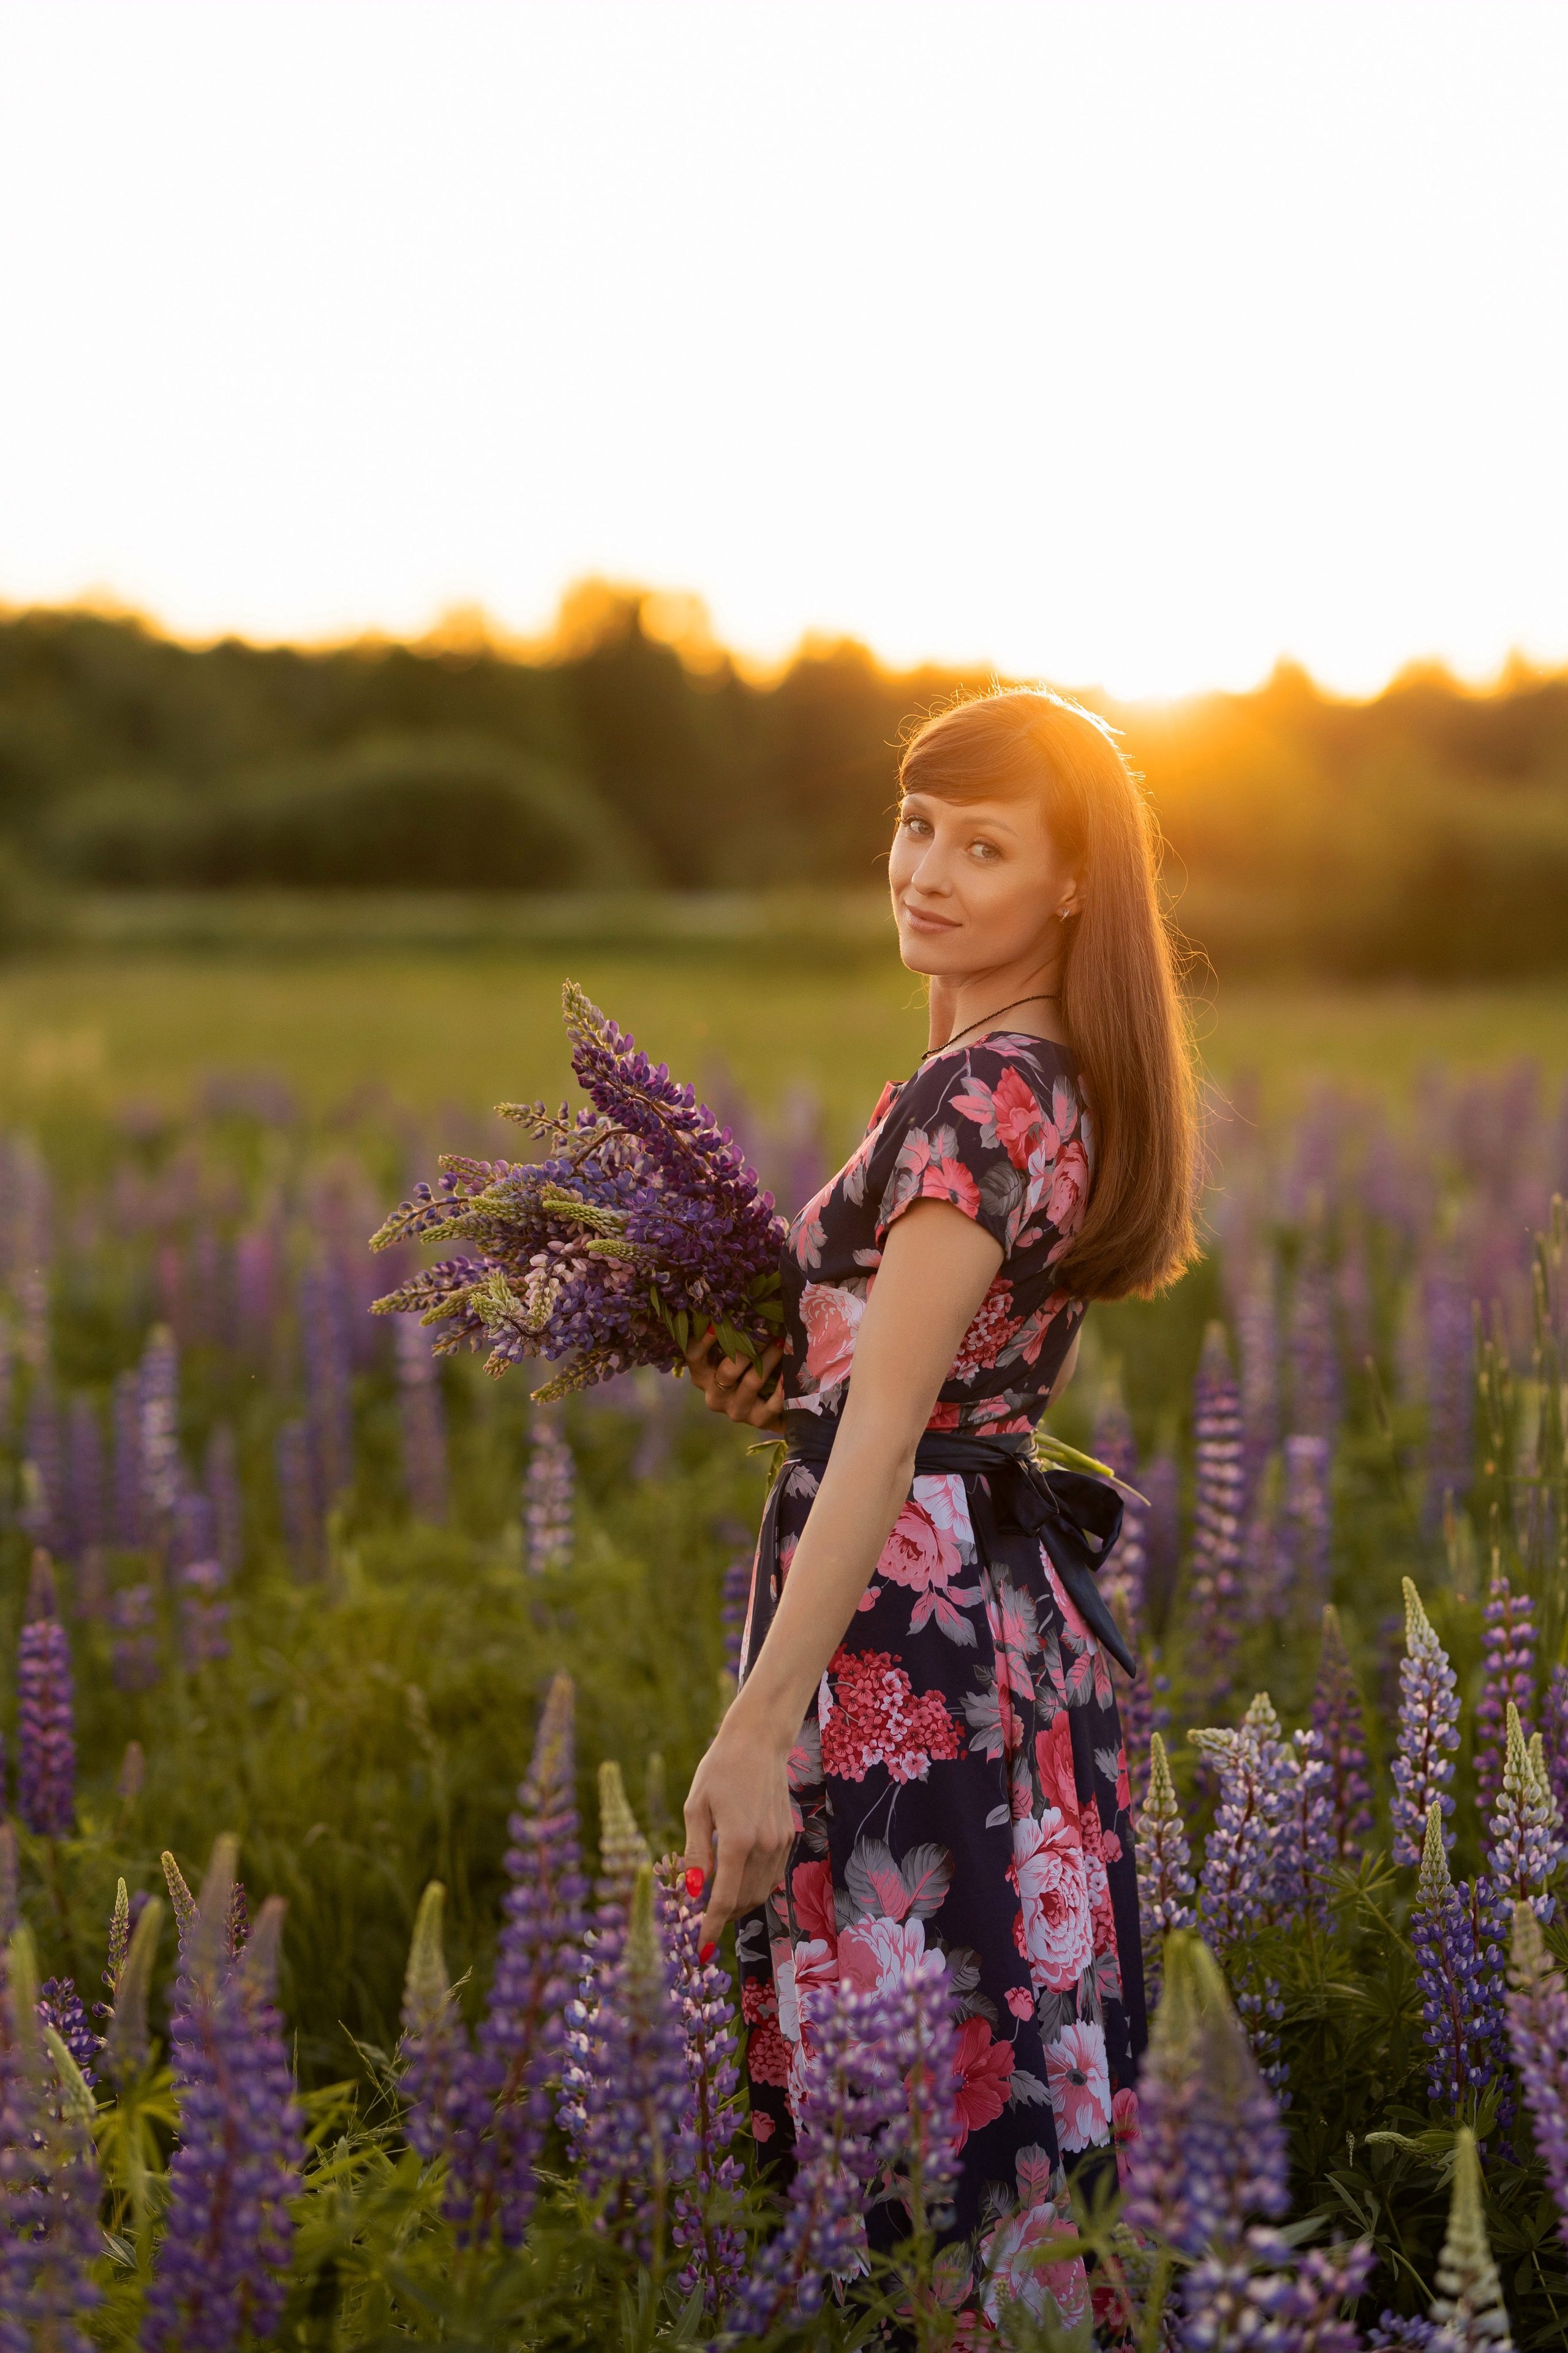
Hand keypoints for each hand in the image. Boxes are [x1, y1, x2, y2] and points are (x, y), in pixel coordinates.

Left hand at [683, 1693, 796, 1947]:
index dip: (711, 1927)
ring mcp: (780, 1842)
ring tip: (720, 1903)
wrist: (759, 1742)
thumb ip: (696, 1852)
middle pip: (744, 1901)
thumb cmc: (720, 1770)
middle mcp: (763, 1846)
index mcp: (737, 1840)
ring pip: (761, 1892)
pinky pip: (772, 1875)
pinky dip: (756, 1887)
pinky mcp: (787, 1836)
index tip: (701, 1948)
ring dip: (740, 1905)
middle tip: (703, 1919)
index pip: (724, 1899)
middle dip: (723, 1917)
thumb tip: (693, 1890)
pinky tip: (739, 1880)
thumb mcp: (696, 1807)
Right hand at [684, 1328, 784, 1429]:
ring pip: (752, 1382)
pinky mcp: (759, 1421)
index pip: (694, 1357)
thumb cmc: (749, 1369)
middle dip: (748, 1348)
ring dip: (769, 1359)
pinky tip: (792, 1371)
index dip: (703, 1340)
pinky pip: (774, 1402)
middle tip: (765, 1329)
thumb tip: (741, 1306)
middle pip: (727, 1371)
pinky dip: (784, 1385)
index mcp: (703, 1377)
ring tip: (783, 1341)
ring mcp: (736, 1410)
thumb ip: (731, 1337)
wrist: (771, 1409)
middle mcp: (715, 1396)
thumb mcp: (734, 1355)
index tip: (716, 1321)